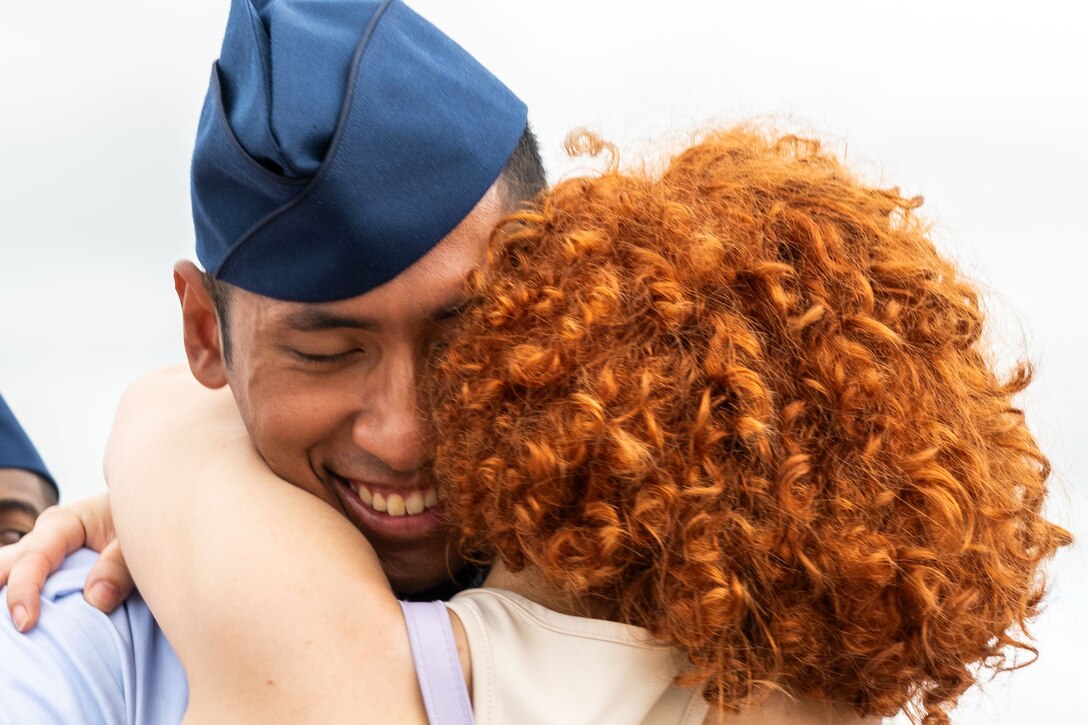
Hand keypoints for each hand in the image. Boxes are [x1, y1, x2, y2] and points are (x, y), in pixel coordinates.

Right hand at [0, 493, 131, 631]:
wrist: (143, 515)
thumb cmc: (139, 524)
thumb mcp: (136, 542)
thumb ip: (119, 567)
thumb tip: (97, 599)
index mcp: (63, 524)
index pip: (33, 558)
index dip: (25, 591)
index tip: (26, 623)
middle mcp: (43, 538)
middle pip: (5, 565)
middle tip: (6, 629)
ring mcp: (39, 553)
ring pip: (5, 573)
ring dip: (3, 597)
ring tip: (6, 633)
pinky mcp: (45, 570)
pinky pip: (20, 584)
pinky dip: (13, 603)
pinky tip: (15, 627)